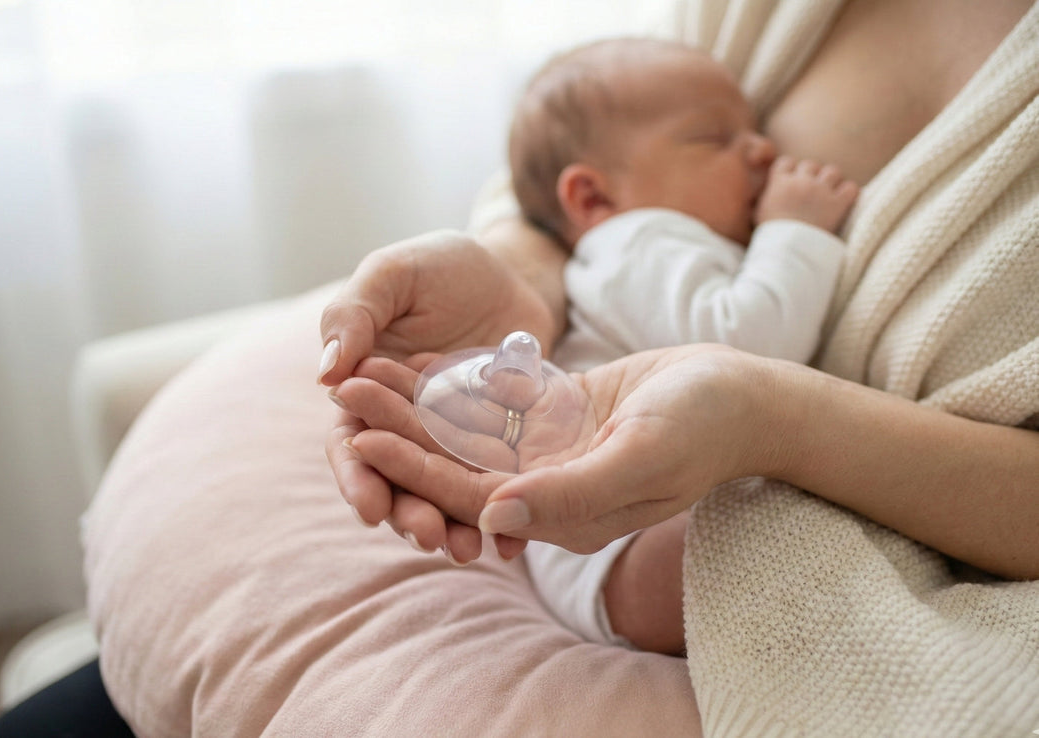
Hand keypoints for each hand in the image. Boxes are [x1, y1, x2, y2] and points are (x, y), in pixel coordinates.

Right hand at [321, 229, 557, 562]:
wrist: (512, 271)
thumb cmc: (440, 266)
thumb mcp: (394, 275)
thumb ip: (354, 316)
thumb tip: (323, 373)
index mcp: (367, 395)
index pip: (352, 445)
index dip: (357, 478)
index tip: (370, 507)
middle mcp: (407, 428)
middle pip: (400, 482)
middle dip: (409, 515)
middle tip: (430, 538)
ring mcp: (454, 443)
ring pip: (446, 494)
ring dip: (453, 525)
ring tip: (469, 552)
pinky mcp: (499, 447)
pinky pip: (498, 485)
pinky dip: (503, 513)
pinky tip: (516, 542)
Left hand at [334, 344, 777, 558]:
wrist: (743, 396)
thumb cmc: (701, 428)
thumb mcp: (639, 456)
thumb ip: (568, 493)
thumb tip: (491, 521)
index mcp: (560, 514)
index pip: (469, 496)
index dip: (412, 467)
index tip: (359, 436)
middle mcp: (545, 490)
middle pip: (455, 462)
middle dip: (398, 428)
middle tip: (343, 389)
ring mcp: (549, 455)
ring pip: (467, 431)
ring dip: (416, 402)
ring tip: (364, 368)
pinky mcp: (556, 420)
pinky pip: (494, 402)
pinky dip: (454, 381)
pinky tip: (414, 355)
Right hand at [755, 156, 859, 232]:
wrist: (788, 248)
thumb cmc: (770, 234)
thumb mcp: (758, 213)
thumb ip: (762, 198)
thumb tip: (757, 195)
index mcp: (780, 182)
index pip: (787, 162)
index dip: (790, 170)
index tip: (791, 180)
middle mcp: (801, 181)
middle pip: (810, 164)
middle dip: (811, 175)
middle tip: (810, 190)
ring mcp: (821, 191)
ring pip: (832, 171)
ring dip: (831, 180)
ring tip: (828, 193)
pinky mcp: (838, 203)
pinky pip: (850, 187)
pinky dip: (848, 193)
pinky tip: (843, 201)